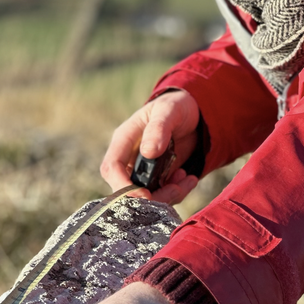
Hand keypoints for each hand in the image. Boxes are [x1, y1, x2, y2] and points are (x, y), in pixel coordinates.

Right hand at [100, 90, 200, 204]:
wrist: (193, 114)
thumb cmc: (175, 106)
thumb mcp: (168, 110)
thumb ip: (158, 128)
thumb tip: (148, 152)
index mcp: (124, 140)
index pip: (111, 168)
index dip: (123, 186)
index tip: (145, 194)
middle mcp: (130, 158)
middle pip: (127, 189)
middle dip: (151, 197)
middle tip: (176, 190)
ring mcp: (143, 171)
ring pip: (146, 197)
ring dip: (168, 195)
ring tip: (188, 179)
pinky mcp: (158, 179)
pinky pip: (163, 195)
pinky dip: (178, 192)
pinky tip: (189, 178)